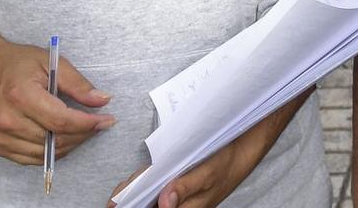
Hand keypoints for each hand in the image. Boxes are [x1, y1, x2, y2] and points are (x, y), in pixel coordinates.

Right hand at [0, 37, 111, 166]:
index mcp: (20, 95)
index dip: (87, 124)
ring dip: (71, 144)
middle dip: (84, 134)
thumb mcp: (51, 62)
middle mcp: (7, 120)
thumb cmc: (20, 64)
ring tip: (85, 129)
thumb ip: (78, 84)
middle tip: (100, 123)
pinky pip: (33, 159)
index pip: (61, 120)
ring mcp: (1, 137)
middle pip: (55, 139)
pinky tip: (65, 137)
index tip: (107, 119)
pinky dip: (53, 152)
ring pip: (47, 153)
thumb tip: (103, 101)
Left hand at [108, 120, 274, 207]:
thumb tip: (163, 203)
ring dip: (136, 192)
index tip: (117, 201)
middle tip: (120, 193)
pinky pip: (154, 191)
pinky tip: (139, 182)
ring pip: (147, 200)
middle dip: (131, 199)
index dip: (132, 206)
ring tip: (128, 188)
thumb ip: (184, 187)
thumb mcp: (207, 173)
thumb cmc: (226, 164)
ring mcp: (174, 200)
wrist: (240, 154)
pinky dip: (144, 185)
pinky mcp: (174, 190)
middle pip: (145, 206)